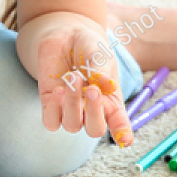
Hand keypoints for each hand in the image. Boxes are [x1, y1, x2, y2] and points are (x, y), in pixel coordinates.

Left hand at [36, 26, 132, 144]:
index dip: (123, 134)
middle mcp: (91, 111)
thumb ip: (101, 71)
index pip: (118, 124)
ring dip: (73, 104)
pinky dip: (55, 109)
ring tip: (74, 77)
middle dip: (94, 112)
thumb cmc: (90, 48)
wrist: (66, 36)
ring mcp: (70, 110)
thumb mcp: (100, 55)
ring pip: (72, 125)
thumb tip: (103, 85)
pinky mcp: (50, 105)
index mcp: (111, 102)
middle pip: (94, 129)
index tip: (125, 140)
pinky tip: (58, 90)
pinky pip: (51, 122)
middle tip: (92, 90)